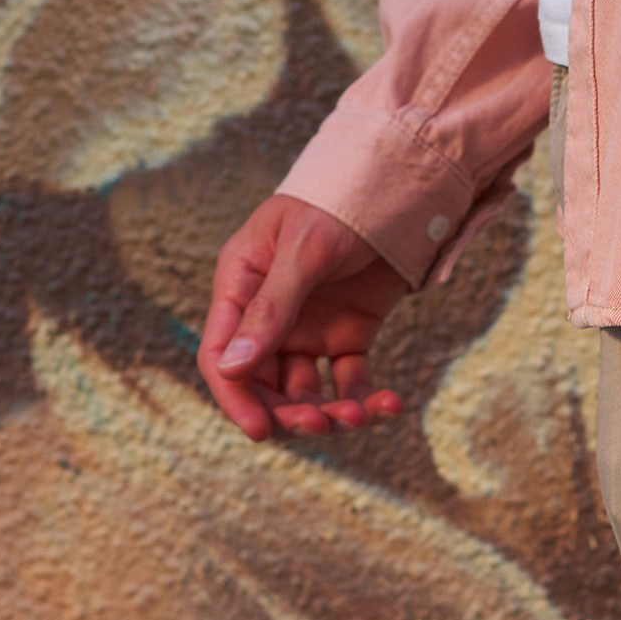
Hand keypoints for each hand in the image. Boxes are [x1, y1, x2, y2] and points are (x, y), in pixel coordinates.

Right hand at [199, 194, 413, 439]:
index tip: (259, 431)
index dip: (235, 398)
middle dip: (289, 413)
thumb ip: (271, 310)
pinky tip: (391, 405)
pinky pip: (351, 382)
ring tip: (361, 416)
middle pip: (263, 386)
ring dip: (331, 413)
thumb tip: (232, 369)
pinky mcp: (348, 336)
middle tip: (323, 424)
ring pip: (307, 393)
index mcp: (240, 287)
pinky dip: (368, 400)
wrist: (398, 188)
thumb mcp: (303, 253)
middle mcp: (269, 316)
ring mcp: (308, 330)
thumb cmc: (338, 205)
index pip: (222, 356)